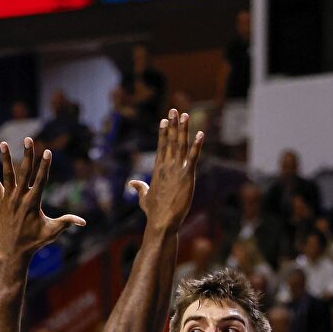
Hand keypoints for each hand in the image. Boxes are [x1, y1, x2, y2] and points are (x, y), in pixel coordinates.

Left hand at [0, 138, 85, 257]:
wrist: (13, 251)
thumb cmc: (35, 241)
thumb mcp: (52, 232)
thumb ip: (66, 222)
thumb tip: (83, 222)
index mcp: (33, 202)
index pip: (41, 180)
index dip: (45, 165)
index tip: (47, 151)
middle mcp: (20, 198)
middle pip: (25, 171)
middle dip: (28, 155)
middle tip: (28, 139)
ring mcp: (9, 199)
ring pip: (7, 175)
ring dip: (6, 158)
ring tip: (3, 143)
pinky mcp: (1, 202)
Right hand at [129, 109, 203, 231]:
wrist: (162, 221)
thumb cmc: (154, 212)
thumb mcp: (144, 198)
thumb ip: (139, 188)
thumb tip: (132, 183)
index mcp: (158, 170)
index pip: (162, 146)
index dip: (163, 132)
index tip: (165, 119)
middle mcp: (166, 166)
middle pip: (170, 141)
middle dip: (173, 125)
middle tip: (175, 109)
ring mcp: (176, 170)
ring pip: (181, 145)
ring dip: (183, 129)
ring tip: (185, 115)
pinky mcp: (187, 176)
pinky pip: (193, 157)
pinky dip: (197, 145)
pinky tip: (201, 134)